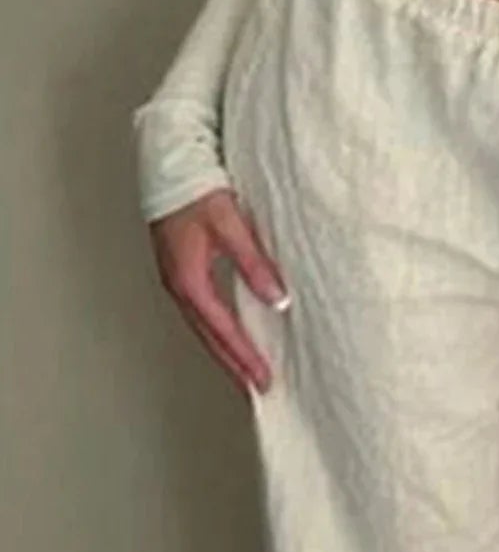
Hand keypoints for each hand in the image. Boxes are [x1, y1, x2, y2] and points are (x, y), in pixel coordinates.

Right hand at [150, 187, 289, 394]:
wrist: (168, 160)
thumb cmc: (195, 186)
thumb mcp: (230, 224)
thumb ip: (254, 263)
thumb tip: (278, 300)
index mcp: (188, 278)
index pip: (222, 330)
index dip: (244, 357)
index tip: (263, 380)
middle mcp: (178, 285)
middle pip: (209, 338)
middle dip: (234, 366)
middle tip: (257, 390)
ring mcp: (175, 279)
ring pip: (203, 328)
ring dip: (225, 352)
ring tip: (246, 374)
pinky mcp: (179, 271)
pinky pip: (201, 313)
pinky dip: (217, 332)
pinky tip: (232, 337)